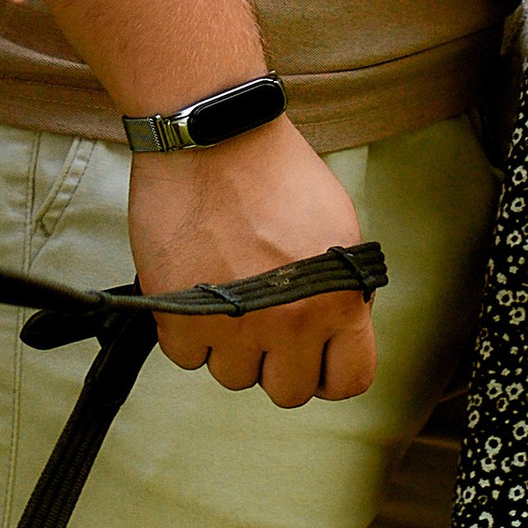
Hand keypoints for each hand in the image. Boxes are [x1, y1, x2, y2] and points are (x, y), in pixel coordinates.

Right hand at [127, 119, 377, 404]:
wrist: (213, 134)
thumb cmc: (276, 171)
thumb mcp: (338, 227)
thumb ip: (343, 288)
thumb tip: (337, 329)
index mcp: (338, 301)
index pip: (348, 381)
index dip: (329, 369)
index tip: (314, 353)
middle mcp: (289, 323)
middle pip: (287, 392)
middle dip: (277, 360)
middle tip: (264, 320)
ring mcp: (232, 323)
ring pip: (233, 377)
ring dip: (229, 344)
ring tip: (226, 291)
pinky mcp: (179, 314)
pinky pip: (187, 357)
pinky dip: (187, 330)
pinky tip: (195, 287)